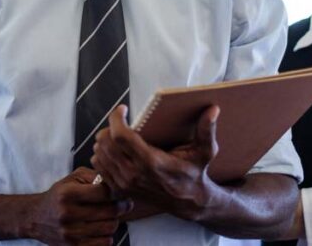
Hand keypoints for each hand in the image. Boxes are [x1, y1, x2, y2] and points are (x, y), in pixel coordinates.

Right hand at [26, 167, 131, 244]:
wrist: (36, 218)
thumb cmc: (58, 196)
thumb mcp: (72, 179)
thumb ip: (94, 177)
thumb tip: (115, 185)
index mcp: (67, 194)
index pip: (104, 193)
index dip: (116, 193)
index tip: (121, 194)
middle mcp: (68, 214)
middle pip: (110, 212)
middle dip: (120, 207)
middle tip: (123, 205)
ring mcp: (70, 233)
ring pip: (109, 228)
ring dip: (113, 222)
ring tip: (108, 217)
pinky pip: (104, 243)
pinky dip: (107, 237)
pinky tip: (101, 230)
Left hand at [91, 104, 221, 221]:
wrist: (188, 203)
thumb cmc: (195, 173)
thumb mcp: (205, 152)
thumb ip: (207, 130)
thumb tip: (213, 109)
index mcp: (152, 162)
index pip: (121, 135)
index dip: (116, 117)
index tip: (122, 109)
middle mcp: (134, 174)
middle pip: (105, 142)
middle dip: (109, 127)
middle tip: (120, 122)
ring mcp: (125, 183)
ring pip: (99, 154)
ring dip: (104, 141)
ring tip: (116, 134)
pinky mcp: (120, 189)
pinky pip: (99, 167)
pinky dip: (102, 156)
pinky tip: (114, 150)